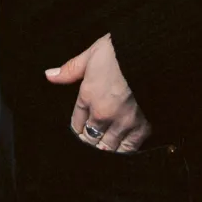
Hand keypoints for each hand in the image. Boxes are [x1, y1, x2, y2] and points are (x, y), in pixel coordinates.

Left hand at [45, 33, 152, 151]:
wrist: (152, 54)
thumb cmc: (121, 51)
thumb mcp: (92, 53)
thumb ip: (70, 69)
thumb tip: (49, 75)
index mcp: (88, 95)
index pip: (76, 123)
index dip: (77, 127)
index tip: (80, 129)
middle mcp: (103, 113)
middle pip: (90, 138)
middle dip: (90, 139)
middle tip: (92, 139)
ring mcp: (123, 122)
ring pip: (107, 146)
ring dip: (104, 147)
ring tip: (105, 146)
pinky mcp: (143, 127)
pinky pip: (129, 148)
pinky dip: (124, 150)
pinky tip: (122, 148)